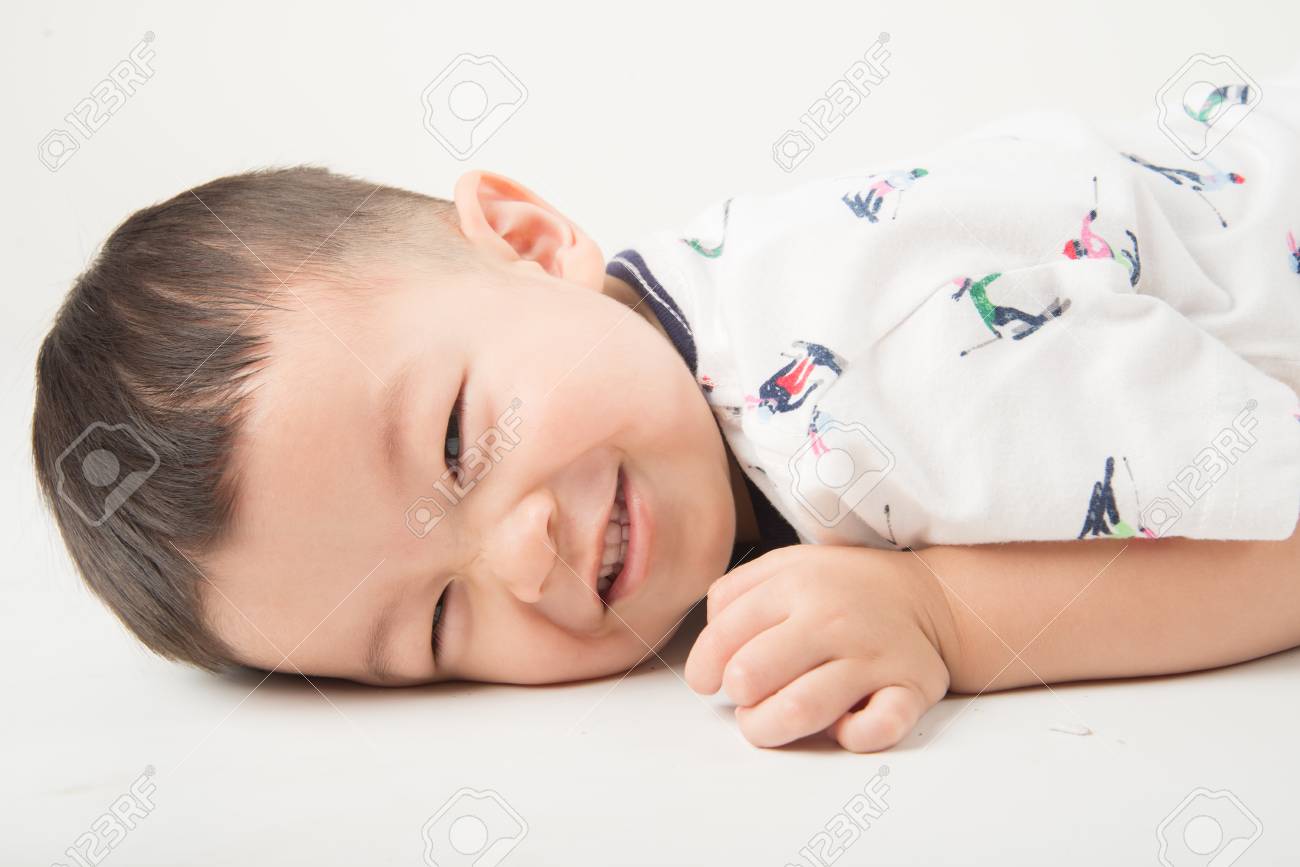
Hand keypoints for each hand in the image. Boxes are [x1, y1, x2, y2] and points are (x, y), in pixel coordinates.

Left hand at [684, 544, 956, 751]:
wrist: (928, 596)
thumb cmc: (842, 589)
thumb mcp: (784, 566)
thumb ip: (733, 593)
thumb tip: (708, 648)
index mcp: (795, 585)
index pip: (723, 637)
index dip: (703, 668)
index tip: (708, 680)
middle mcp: (831, 619)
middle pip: (751, 676)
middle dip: (737, 698)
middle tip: (747, 698)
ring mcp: (871, 656)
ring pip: (801, 709)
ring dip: (769, 728)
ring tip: (769, 722)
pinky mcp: (909, 690)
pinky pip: (876, 729)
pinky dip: (852, 737)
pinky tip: (841, 726)